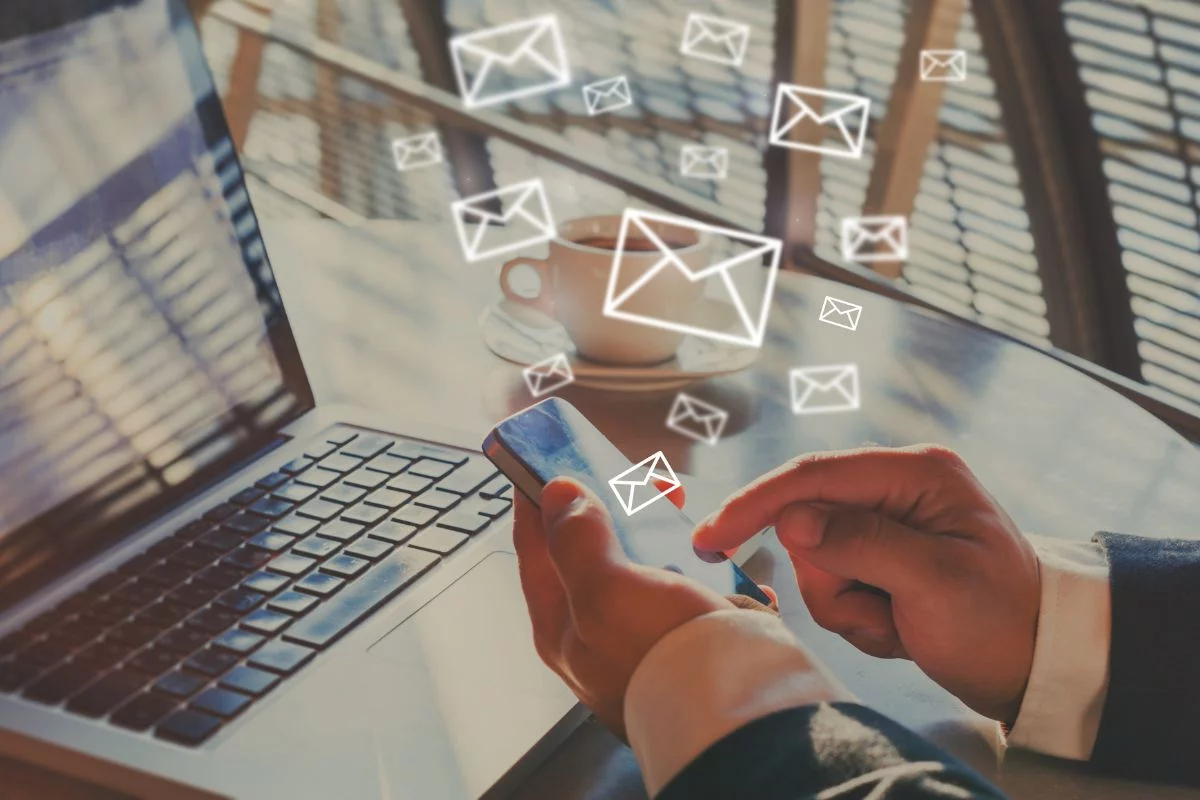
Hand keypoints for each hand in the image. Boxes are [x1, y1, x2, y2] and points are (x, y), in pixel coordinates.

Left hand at [512, 477, 732, 738]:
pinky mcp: (690, 636)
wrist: (740, 710)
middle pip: (592, 550)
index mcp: (562, 625)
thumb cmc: (666, 656)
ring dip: (663, 530)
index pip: (535, 546)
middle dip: (615, 506)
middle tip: (641, 479)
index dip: (538, 498)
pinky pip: (692, 587)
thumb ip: (576, 540)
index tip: (548, 456)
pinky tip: (720, 554)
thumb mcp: (607, 590)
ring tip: (684, 509)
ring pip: (644, 563)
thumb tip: (557, 494)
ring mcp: (644, 635)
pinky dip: (706, 566)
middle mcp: (597, 632)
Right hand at [692, 445, 1039, 723]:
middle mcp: (896, 488)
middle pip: (808, 524)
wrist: (1038, 666)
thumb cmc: (1001, 621)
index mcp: (915, 473)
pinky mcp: (881, 557)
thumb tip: (793, 521)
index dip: (756, 505)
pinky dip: (858, 616)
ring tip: (898, 625)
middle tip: (880, 614)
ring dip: (847, 606)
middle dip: (832, 581)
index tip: (710, 537)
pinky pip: (834, 585)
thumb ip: (862, 543)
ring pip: (816, 562)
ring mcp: (887, 524)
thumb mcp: (936, 583)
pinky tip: (900, 628)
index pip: (813, 477)